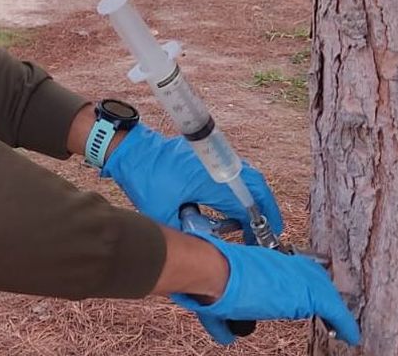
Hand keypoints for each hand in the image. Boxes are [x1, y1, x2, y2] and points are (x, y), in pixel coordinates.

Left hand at [102, 124, 282, 236]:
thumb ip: (185, 232)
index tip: (260, 242)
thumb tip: (205, 249)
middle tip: (268, 231)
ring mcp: (212, 157)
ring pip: (246, 177)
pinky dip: (239, 188)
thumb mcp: (163, 213)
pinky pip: (232, 171)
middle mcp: (217, 166)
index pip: (245, 206)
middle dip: (266, 209)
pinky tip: (230, 208)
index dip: (256, 226)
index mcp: (211, 180)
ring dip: (253, 198)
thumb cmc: (144, 178)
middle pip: (255, 187)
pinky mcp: (205, 155)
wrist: (129, 149)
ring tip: (251, 223)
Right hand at [173, 234, 360, 346]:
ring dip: (332, 307)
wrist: (214, 272)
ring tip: (341, 326)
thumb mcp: (218, 304)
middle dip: (321, 293)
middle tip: (329, 313)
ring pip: (323, 289)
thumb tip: (228, 337)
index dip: (300, 286)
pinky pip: (333, 308)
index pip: (290, 273)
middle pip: (311, 276)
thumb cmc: (211, 282)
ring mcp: (297, 274)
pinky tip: (350, 335)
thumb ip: (226, 321)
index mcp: (262, 264)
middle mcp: (282, 264)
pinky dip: (344, 322)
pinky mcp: (309, 291)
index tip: (302, 299)